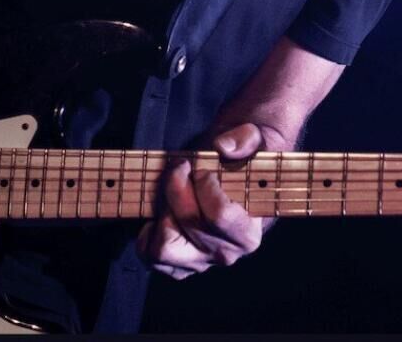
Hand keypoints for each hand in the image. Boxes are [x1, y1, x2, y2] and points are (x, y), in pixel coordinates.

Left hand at [136, 123, 266, 279]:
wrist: (231, 172)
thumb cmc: (241, 158)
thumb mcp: (253, 139)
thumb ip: (246, 139)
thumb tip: (224, 147)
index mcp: (248, 232)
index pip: (219, 215)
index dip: (205, 184)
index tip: (202, 168)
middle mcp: (224, 253)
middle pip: (187, 224)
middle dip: (177, 187)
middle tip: (181, 167)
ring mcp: (198, 261)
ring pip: (164, 248)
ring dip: (162, 211)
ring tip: (170, 191)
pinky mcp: (175, 262)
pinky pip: (149, 254)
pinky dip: (148, 232)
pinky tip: (161, 209)